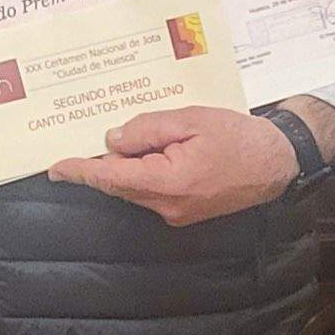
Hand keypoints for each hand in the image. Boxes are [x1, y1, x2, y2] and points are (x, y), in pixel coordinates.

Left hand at [49, 103, 334, 225]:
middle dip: (105, 161)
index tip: (55, 168)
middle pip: (120, 183)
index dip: (80, 171)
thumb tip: (113, 140)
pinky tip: (152, 151)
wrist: (278, 162)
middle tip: (91, 134)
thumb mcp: (190, 120)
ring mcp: (176, 214)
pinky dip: (143, 173)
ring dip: (128, 165)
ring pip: (135, 188)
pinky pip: (151, 192)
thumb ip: (147, 129)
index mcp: (167, 182)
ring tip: (133, 136)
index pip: (110, 178)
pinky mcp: (185, 213)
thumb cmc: (239, 137)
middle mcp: (167, 206)